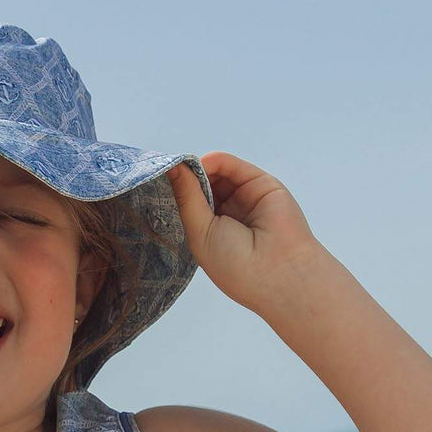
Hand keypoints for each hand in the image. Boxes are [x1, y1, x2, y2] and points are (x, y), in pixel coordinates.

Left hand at [165, 153, 324, 311]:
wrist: (279, 269)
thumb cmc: (235, 264)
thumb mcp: (200, 232)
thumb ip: (187, 198)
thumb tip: (172, 168)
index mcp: (211, 234)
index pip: (189, 206)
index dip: (174, 194)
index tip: (152, 182)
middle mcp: (227, 216)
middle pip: (200, 187)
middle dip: (183, 178)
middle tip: (163, 169)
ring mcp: (243, 199)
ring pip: (215, 175)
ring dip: (197, 169)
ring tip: (182, 168)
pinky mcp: (259, 184)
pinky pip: (233, 167)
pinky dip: (216, 162)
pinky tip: (201, 164)